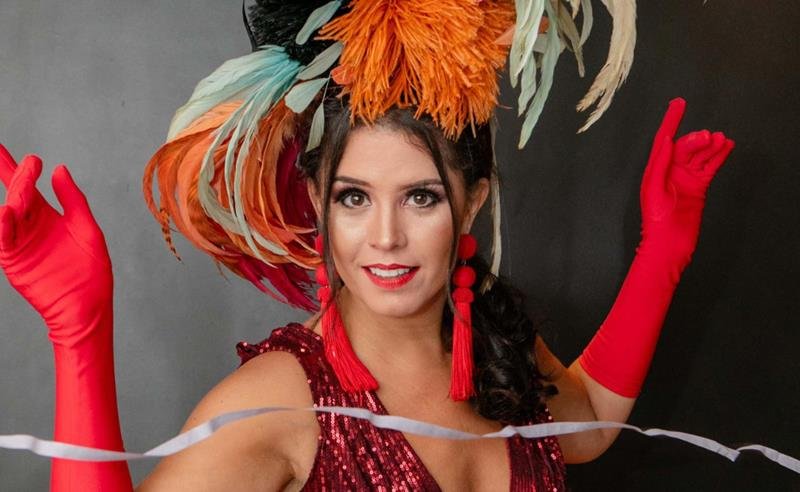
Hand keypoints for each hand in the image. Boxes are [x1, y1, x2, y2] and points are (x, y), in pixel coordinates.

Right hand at [0, 144, 112, 346]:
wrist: (87, 307)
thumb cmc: (91, 273)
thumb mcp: (87, 230)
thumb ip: (73, 201)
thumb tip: (59, 169)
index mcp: (48, 217)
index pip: (30, 188)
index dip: (21, 169)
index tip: (18, 154)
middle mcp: (30, 227)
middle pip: (18, 196)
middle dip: (19, 179)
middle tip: (28, 165)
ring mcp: (21, 244)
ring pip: (9, 215)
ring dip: (13, 199)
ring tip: (22, 191)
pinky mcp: (15, 262)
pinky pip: (4, 240)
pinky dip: (3, 226)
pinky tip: (7, 212)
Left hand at [638, 98, 734, 268]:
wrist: (669, 243)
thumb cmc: (656, 219)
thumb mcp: (654, 188)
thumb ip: (660, 163)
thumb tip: (667, 139)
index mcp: (655, 169)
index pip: (664, 139)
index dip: (671, 120)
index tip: (679, 103)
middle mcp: (670, 171)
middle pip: (685, 146)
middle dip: (697, 139)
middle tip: (708, 137)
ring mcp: (686, 178)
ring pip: (700, 155)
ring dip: (711, 145)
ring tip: (721, 139)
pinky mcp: (699, 187)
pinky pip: (710, 167)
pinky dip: (719, 156)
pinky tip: (727, 146)